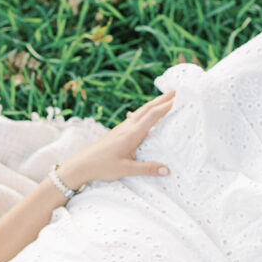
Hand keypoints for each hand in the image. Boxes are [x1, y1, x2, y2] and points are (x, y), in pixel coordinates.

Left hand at [60, 90, 174, 188]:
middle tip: (176, 91)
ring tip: (166, 98)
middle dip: (162, 99)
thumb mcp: (126, 170)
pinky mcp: (118, 131)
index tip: (179, 99)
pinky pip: (136, 116)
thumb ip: (147, 169)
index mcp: (131, 134)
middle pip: (148, 108)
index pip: (152, 116)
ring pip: (141, 111)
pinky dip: (146, 111)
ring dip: (155, 103)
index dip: (166, 107)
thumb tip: (167, 170)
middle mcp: (127, 127)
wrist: (82, 164)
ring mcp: (122, 128)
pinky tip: (147, 113)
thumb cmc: (102, 167)